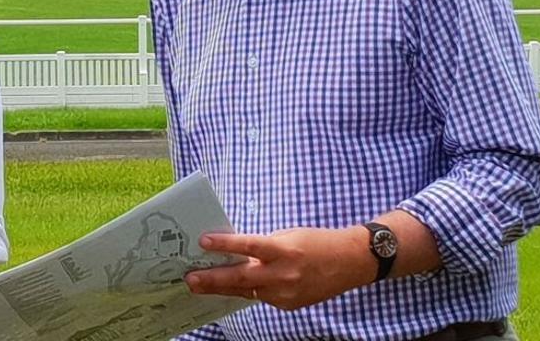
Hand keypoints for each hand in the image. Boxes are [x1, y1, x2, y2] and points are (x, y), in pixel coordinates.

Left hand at [183, 226, 372, 310]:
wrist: (349, 263)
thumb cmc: (317, 242)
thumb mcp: (288, 236)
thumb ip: (263, 246)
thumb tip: (236, 252)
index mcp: (284, 250)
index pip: (249, 246)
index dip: (225, 245)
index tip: (203, 241)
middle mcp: (284, 274)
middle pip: (241, 277)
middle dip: (212, 279)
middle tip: (190, 278)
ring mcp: (286, 293)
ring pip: (247, 291)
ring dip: (223, 288)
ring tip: (200, 284)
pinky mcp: (288, 304)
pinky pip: (261, 296)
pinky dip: (247, 290)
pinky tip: (230, 287)